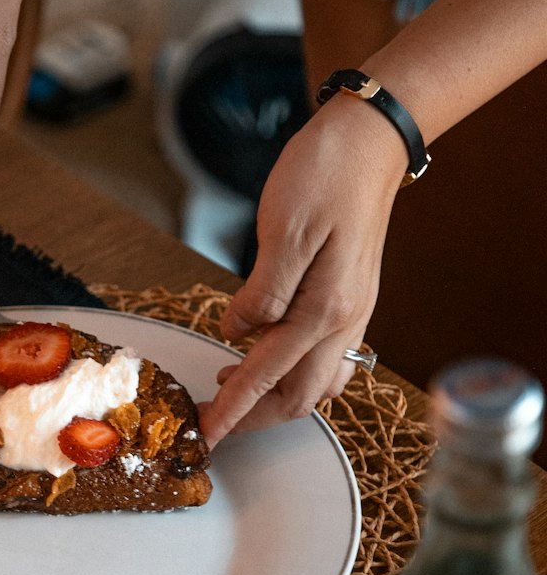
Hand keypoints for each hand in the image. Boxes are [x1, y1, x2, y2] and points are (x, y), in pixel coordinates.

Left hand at [198, 100, 407, 445]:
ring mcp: (353, 313)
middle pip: (299, 396)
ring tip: (232, 390)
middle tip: (214, 422)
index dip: (234, 409)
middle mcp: (345, 320)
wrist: (369, 141)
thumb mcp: (284, 231)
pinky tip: (266, 356)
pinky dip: (293, 371)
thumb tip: (238, 335)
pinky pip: (326, 358)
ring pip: (316, 383)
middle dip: (255, 417)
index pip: (269, 376)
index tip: (207, 433)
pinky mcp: (351, 300)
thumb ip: (262, 292)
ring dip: (275, 398)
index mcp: (326, 308)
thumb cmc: (324, 175)